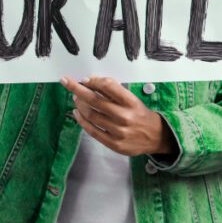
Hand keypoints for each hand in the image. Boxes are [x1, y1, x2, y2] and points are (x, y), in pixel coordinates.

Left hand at [60, 75, 178, 157]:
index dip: (93, 81)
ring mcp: (118, 131)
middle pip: (95, 100)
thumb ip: (113, 91)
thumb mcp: (131, 99)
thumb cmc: (139, 113)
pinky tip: (77, 113)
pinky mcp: (114, 144)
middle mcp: (125, 116)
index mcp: (131, 101)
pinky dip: (82, 120)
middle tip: (66, 82)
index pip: (108, 86)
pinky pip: (92, 131)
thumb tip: (90, 82)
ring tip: (75, 99)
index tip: (84, 79)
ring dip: (79, 104)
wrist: (155, 136)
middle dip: (77, 89)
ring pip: (91, 115)